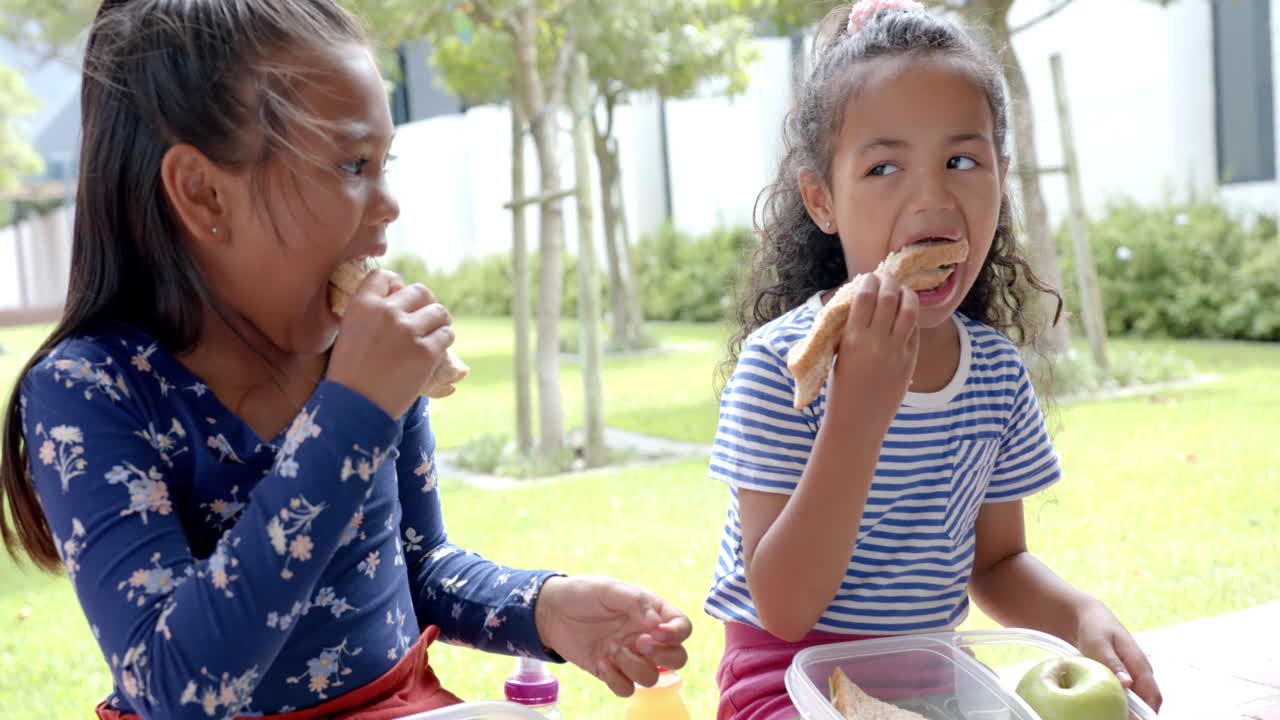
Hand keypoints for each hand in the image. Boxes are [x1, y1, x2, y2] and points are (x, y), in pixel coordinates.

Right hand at [326, 269, 453, 418]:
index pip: (385, 276)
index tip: (401, 298)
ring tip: (434, 334)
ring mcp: (409, 331)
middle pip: (420, 291)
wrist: (356, 407)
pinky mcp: (427, 351)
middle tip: (425, 319)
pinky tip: (435, 351)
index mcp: (362, 305)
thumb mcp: (350, 333)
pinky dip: (444, 342)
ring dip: (439, 322)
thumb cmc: (350, 374)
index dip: (397, 285)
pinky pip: (446, 335)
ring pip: (439, 312)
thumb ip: (371, 314)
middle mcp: (387, 312)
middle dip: (425, 304)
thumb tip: (400, 298)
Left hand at [533, 575, 691, 696]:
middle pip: (677, 658)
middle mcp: (646, 636)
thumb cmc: (583, 594)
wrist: (551, 611)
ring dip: (633, 666)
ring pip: (652, 677)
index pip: (682, 627)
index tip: (656, 631)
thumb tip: (658, 623)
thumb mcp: (609, 590)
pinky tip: (600, 661)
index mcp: (652, 613)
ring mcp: (630, 657)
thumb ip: (636, 602)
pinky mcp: (612, 672)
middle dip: (662, 655)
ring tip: (611, 648)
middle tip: (638, 642)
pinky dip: (615, 679)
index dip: (676, 633)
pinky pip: (627, 689)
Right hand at [828, 270, 919, 421]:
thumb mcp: (839, 354)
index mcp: (852, 338)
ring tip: (901, 290)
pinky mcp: (909, 361)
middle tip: (886, 277)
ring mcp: (896, 351)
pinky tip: (905, 314)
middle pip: (889, 297)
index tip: (869, 277)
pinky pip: (913, 330)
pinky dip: (910, 317)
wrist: (857, 421)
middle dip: (888, 281)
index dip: (869, 281)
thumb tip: (862, 301)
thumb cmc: (840, 388)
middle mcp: (876, 342)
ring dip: (905, 294)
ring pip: (909, 310)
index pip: (865, 296)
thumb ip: (851, 329)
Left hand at [1075, 602, 1161, 710]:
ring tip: (1111, 715)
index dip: (1148, 713)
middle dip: (1137, 715)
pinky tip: (1107, 708)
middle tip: (1117, 718)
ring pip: (1137, 701)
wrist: (1089, 618)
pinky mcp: (1124, 678)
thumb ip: (1113, 663)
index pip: (1153, 696)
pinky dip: (1120, 703)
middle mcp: (1141, 673)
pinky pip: (1127, 696)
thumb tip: (1128, 684)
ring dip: (1127, 710)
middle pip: (1147, 702)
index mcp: (1140, 664)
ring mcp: (1134, 676)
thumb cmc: (1094, 629)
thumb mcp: (1099, 644)